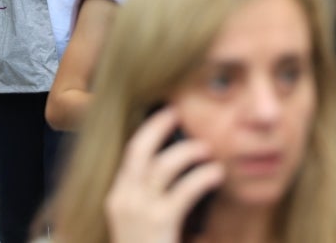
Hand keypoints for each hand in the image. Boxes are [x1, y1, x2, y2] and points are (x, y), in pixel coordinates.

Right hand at [104, 107, 224, 242]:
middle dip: (159, 125)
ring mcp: (137, 213)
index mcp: (119, 198)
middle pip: (138, 149)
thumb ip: (162, 194)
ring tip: (209, 150)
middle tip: (180, 111)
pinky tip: (217, 174)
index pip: (131, 153)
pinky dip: (203, 176)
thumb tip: (187, 161)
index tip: (168, 112)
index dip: (149, 129)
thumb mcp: (152, 218)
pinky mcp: (158, 224)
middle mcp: (122, 201)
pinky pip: (184, 190)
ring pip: (163, 166)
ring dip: (189, 151)